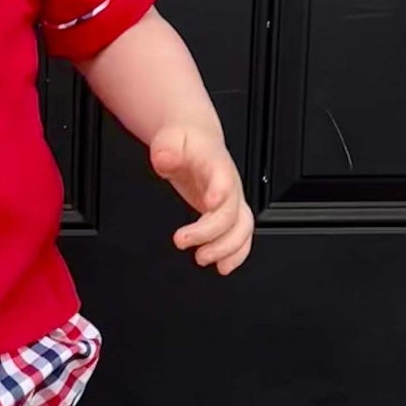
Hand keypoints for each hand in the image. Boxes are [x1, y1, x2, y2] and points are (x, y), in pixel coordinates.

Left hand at [149, 123, 253, 274]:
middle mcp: (229, 185)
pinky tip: (222, 266)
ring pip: (242, 229)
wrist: (196, 141)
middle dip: (211, 232)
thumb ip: (167, 149)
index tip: (209, 204)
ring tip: (202, 258)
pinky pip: (240, 237)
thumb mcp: (170, 138)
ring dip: (226, 249)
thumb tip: (164, 158)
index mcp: (217, 165)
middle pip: (231, 212)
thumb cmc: (185, 142)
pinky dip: (235, 255)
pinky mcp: (227, 213)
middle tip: (182, 240)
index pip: (224, 180)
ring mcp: (231, 201)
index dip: (220, 194)